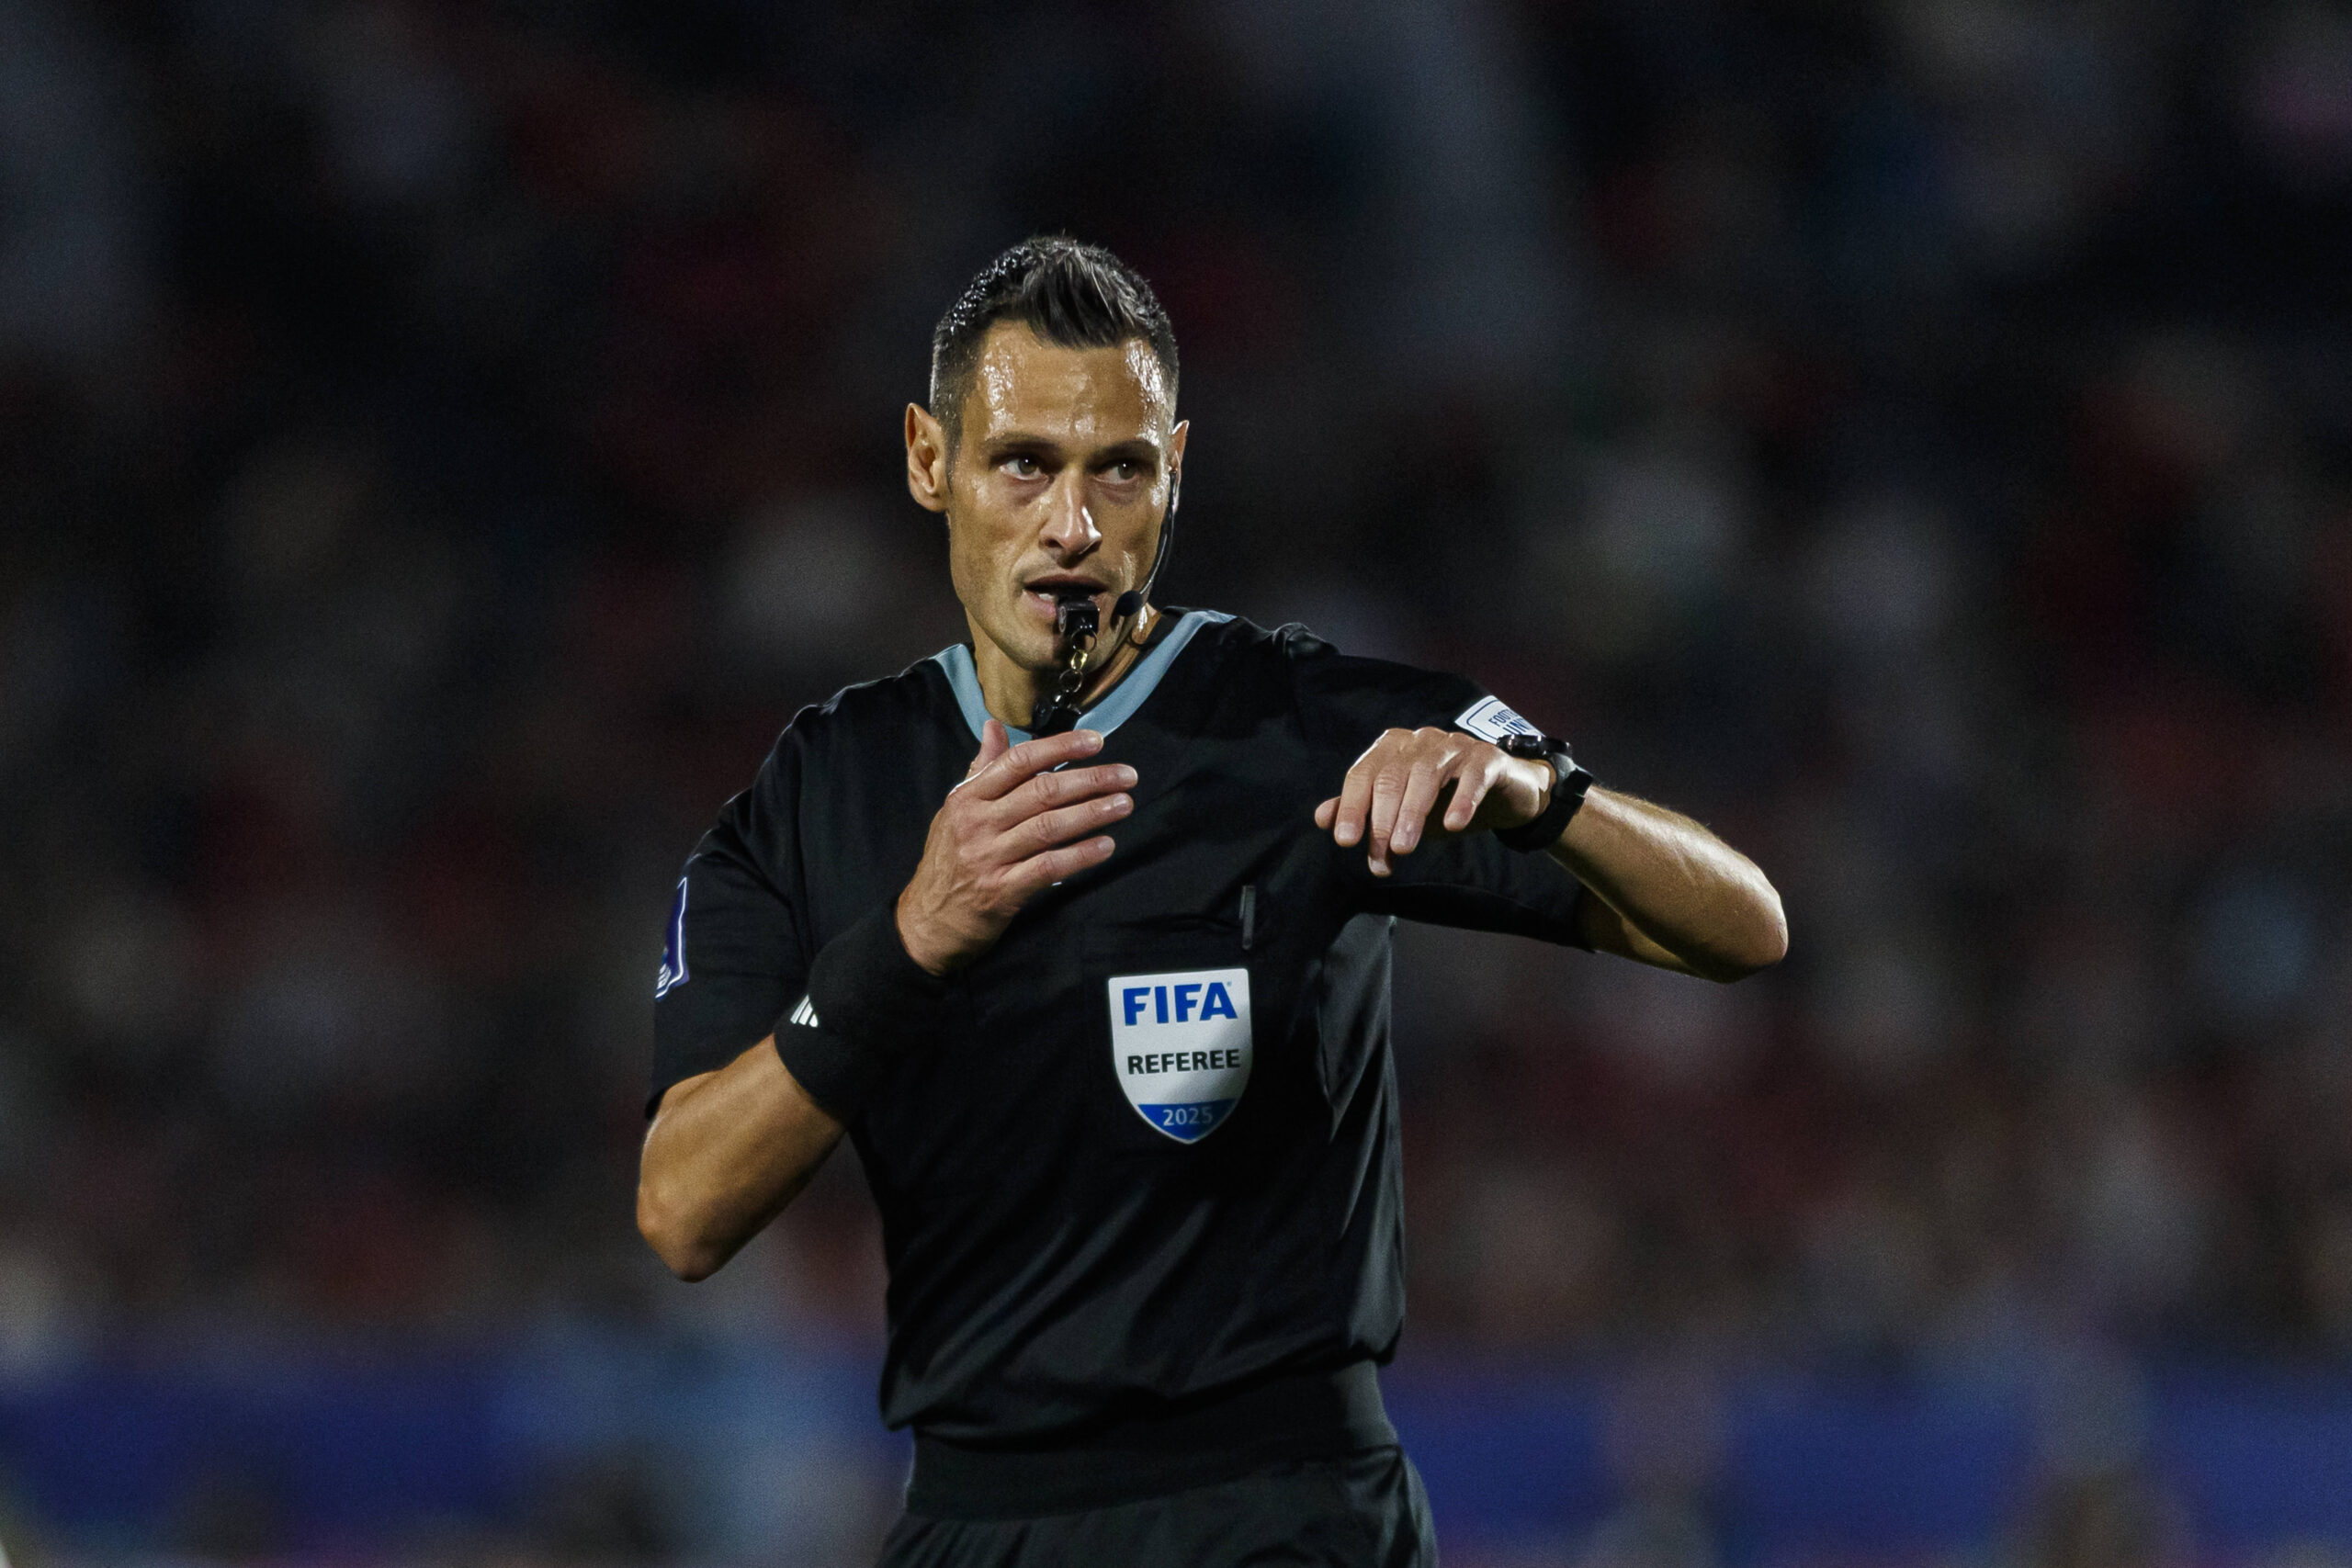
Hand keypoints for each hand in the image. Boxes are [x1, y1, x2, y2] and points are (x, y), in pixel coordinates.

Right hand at [896, 720, 1135, 972]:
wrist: (927, 921)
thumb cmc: (948, 860)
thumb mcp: (956, 810)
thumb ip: (981, 769)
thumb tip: (993, 726)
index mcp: (968, 798)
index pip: (1019, 762)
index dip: (1060, 748)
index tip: (1097, 742)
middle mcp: (978, 823)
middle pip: (1042, 792)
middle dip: (1090, 780)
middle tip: (1127, 775)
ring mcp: (990, 857)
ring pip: (1049, 827)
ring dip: (1092, 813)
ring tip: (1124, 804)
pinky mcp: (1003, 891)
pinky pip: (1048, 867)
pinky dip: (1080, 855)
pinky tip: (1105, 846)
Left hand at [1315, 727, 1550, 876]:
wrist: (1503, 794)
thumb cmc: (1443, 800)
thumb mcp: (1400, 810)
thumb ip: (1364, 811)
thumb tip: (1321, 818)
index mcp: (1392, 748)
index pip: (1363, 774)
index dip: (1352, 807)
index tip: (1345, 840)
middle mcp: (1420, 740)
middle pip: (1391, 776)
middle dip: (1382, 818)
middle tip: (1380, 855)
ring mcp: (1455, 745)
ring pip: (1426, 774)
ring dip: (1413, 812)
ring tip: (1404, 848)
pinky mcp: (1488, 758)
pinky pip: (1472, 775)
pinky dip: (1461, 799)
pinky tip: (1453, 824)